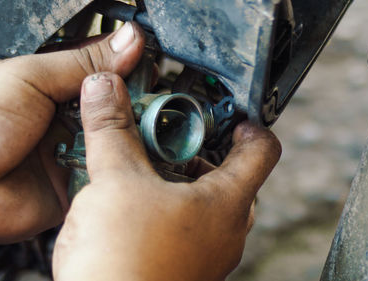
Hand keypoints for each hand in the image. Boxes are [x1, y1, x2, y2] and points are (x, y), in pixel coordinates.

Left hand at [0, 22, 144, 253]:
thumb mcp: (29, 76)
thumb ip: (83, 62)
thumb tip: (127, 41)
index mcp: (51, 85)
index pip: (102, 71)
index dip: (128, 68)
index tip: (154, 66)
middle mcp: (64, 118)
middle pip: (115, 108)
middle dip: (133, 106)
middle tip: (156, 102)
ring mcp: (70, 153)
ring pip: (115, 142)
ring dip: (128, 138)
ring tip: (144, 130)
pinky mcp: (73, 187)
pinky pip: (106, 177)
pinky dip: (118, 171)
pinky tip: (130, 162)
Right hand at [53, 73, 280, 280]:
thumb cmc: (126, 267)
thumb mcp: (116, 182)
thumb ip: (112, 130)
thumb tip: (105, 90)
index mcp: (226, 201)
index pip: (263, 147)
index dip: (248, 121)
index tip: (228, 111)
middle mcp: (225, 230)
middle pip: (229, 174)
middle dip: (197, 151)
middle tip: (168, 137)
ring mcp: (205, 253)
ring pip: (203, 203)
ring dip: (176, 181)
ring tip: (141, 168)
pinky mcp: (182, 267)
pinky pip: (184, 227)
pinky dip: (163, 207)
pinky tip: (130, 206)